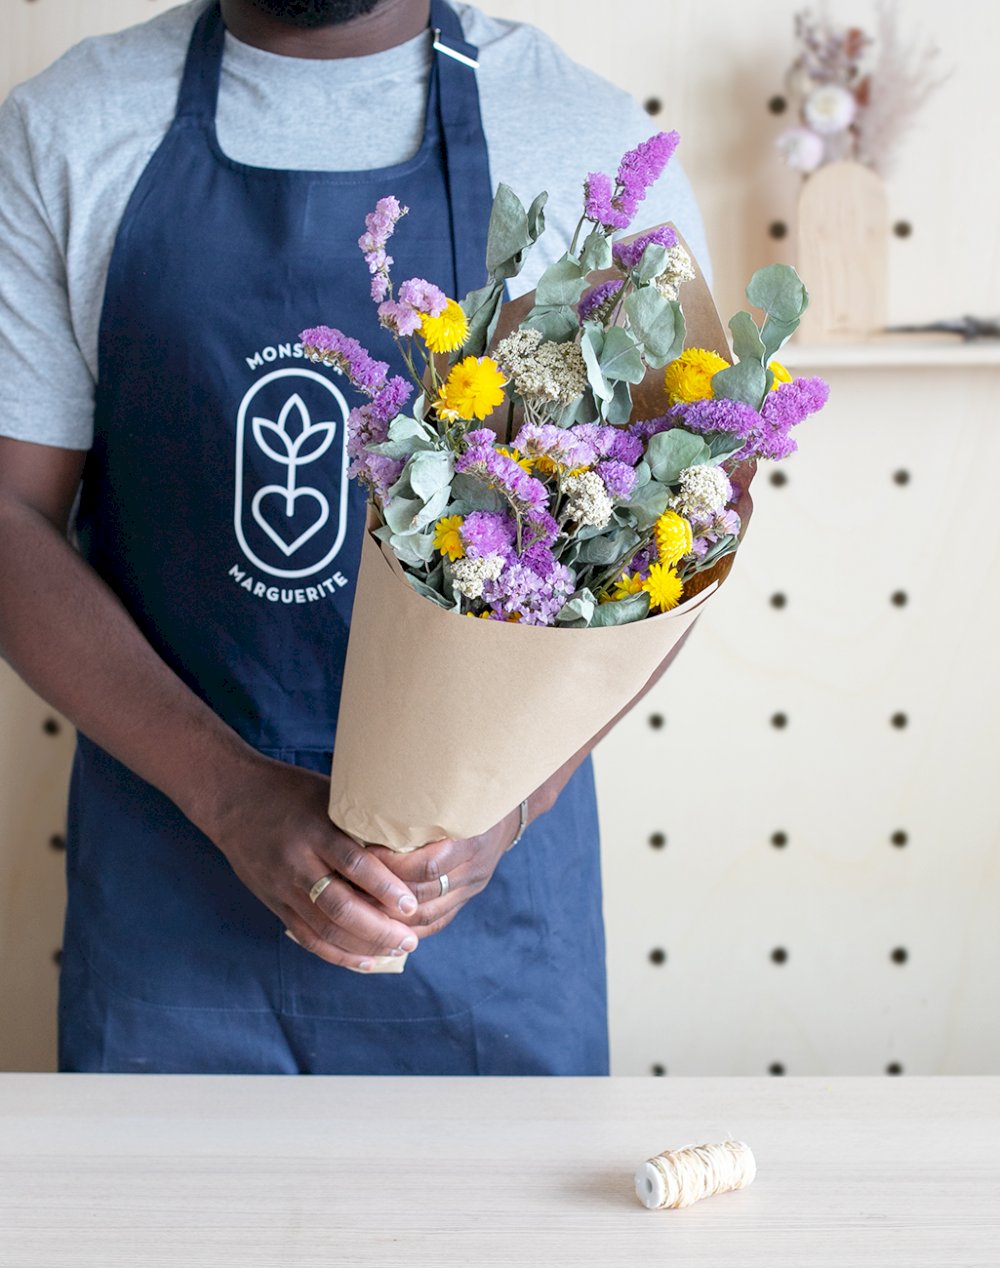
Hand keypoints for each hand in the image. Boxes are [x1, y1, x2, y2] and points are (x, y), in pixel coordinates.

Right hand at [205, 755, 420, 971]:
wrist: (232, 799)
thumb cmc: (290, 790)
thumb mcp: (328, 795)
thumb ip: (359, 820)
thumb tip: (410, 836)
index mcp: (314, 830)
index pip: (353, 864)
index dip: (384, 888)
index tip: (410, 904)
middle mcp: (297, 862)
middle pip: (340, 906)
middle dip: (378, 929)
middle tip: (409, 939)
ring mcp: (283, 887)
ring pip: (325, 928)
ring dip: (364, 945)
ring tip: (396, 950)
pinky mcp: (275, 902)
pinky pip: (307, 937)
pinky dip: (337, 953)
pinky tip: (365, 961)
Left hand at [368, 805, 521, 938]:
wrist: (506, 815)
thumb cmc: (469, 798)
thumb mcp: (451, 797)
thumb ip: (420, 809)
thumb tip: (372, 815)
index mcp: (470, 841)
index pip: (427, 866)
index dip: (392, 865)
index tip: (365, 856)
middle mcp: (473, 869)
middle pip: (424, 894)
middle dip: (386, 894)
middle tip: (354, 888)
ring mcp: (471, 888)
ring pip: (428, 915)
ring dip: (393, 916)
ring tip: (362, 909)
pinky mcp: (466, 900)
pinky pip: (436, 923)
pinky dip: (409, 927)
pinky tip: (385, 926)